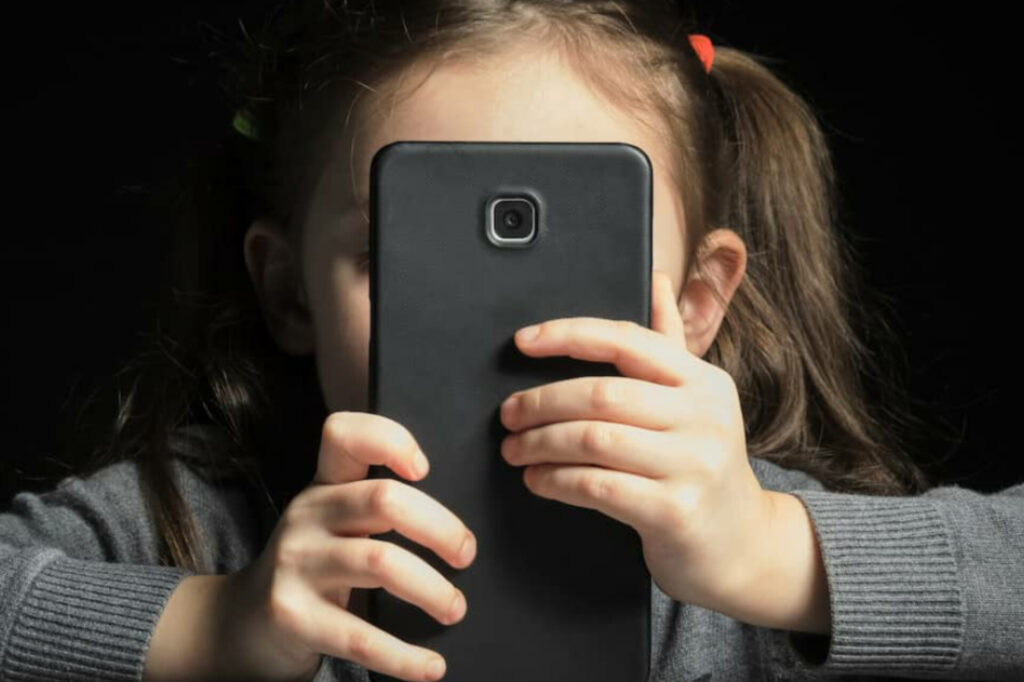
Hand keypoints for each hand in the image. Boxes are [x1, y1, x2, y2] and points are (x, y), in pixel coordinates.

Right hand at [221, 412, 476, 681]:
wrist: (243, 623)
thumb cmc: (312, 567)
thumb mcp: (334, 522)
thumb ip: (378, 506)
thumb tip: (458, 530)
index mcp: (323, 485)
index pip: (344, 435)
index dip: (388, 439)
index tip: (425, 468)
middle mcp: (307, 515)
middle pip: (385, 500)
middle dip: (440, 527)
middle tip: (466, 555)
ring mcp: (296, 564)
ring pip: (381, 562)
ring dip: (432, 590)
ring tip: (455, 608)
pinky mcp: (292, 616)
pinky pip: (360, 636)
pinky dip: (404, 656)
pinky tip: (431, 667)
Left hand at [497, 269, 776, 616]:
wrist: (743, 546)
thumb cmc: (702, 467)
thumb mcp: (697, 402)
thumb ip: (670, 344)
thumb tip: (655, 280)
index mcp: (703, 381)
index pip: (626, 341)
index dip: (568, 335)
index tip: (522, 341)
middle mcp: (704, 416)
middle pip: (601, 394)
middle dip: (541, 402)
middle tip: (508, 415)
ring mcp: (693, 465)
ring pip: (593, 439)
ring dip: (540, 443)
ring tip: (515, 449)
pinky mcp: (676, 512)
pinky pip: (597, 487)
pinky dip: (556, 480)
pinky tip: (538, 480)